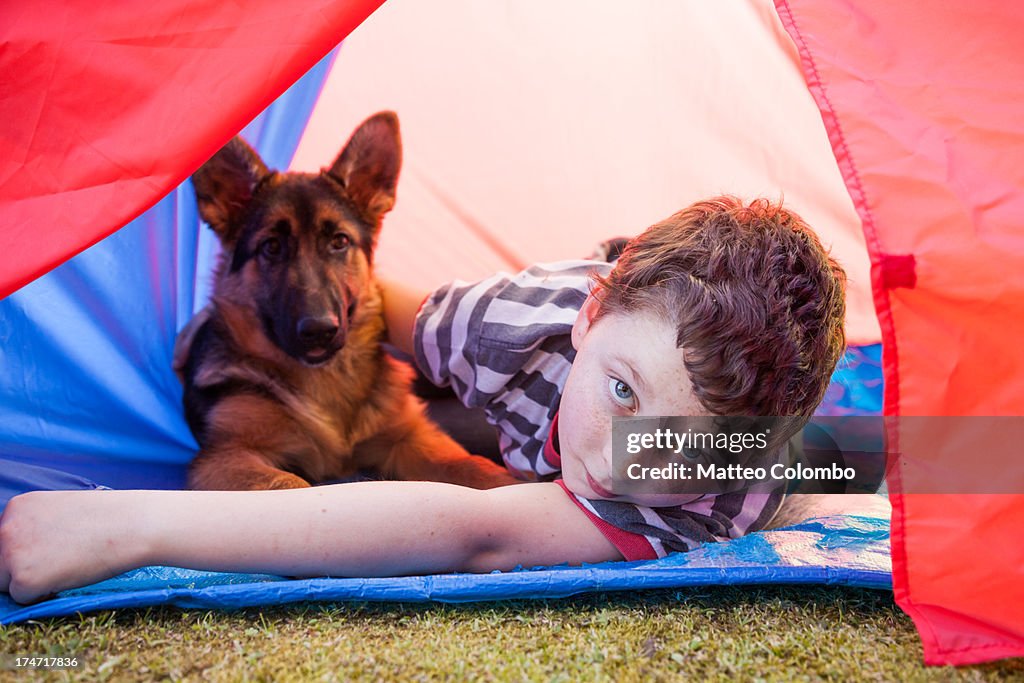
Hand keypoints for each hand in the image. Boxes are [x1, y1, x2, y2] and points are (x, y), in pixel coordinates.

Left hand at [0, 490, 145, 603]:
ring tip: (66, 565)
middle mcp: (6, 528)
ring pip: (5, 583)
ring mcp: (11, 553)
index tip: (54, 548)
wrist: (131, 525)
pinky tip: (69, 574)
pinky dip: (44, 593)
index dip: (28, 551)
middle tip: (61, 559)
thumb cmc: (106, 519)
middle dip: (23, 568)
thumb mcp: (60, 512)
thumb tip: (26, 554)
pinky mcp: (24, 579)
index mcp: (16, 507)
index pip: (3, 542)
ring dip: (31, 582)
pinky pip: (22, 598)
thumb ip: (35, 527)